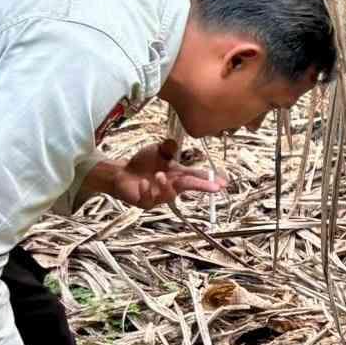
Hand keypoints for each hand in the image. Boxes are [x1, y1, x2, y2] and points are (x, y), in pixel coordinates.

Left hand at [95, 139, 228, 209]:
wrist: (122, 173)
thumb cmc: (143, 163)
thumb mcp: (157, 151)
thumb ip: (167, 147)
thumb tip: (173, 142)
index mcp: (178, 174)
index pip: (197, 176)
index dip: (210, 179)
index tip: (223, 182)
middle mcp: (172, 186)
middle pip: (190, 186)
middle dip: (202, 186)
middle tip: (214, 187)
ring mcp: (160, 196)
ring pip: (169, 195)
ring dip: (166, 186)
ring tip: (159, 175)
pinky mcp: (146, 202)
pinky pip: (149, 199)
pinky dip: (146, 191)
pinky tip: (143, 183)